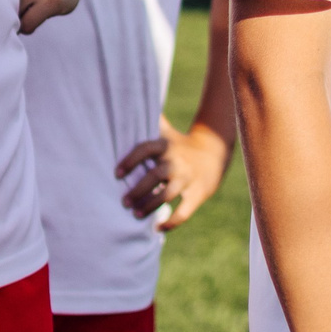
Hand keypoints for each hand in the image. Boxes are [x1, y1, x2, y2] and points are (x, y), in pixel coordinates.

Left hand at [116, 120, 232, 231]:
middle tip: (124, 202)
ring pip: (169, 194)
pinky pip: (185, 211)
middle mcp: (176, 162)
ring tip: (136, 215)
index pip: (146, 149)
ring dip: (150, 205)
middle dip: (138, 190)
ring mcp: (188, 179)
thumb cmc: (180, 145)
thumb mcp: (166, 132)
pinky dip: (172, 222)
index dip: (131, 160)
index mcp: (166, 146)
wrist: (214, 154)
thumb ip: (148, 122)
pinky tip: (158, 228)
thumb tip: (126, 103)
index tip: (116, 174)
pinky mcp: (198, 194)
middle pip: (156, 175)